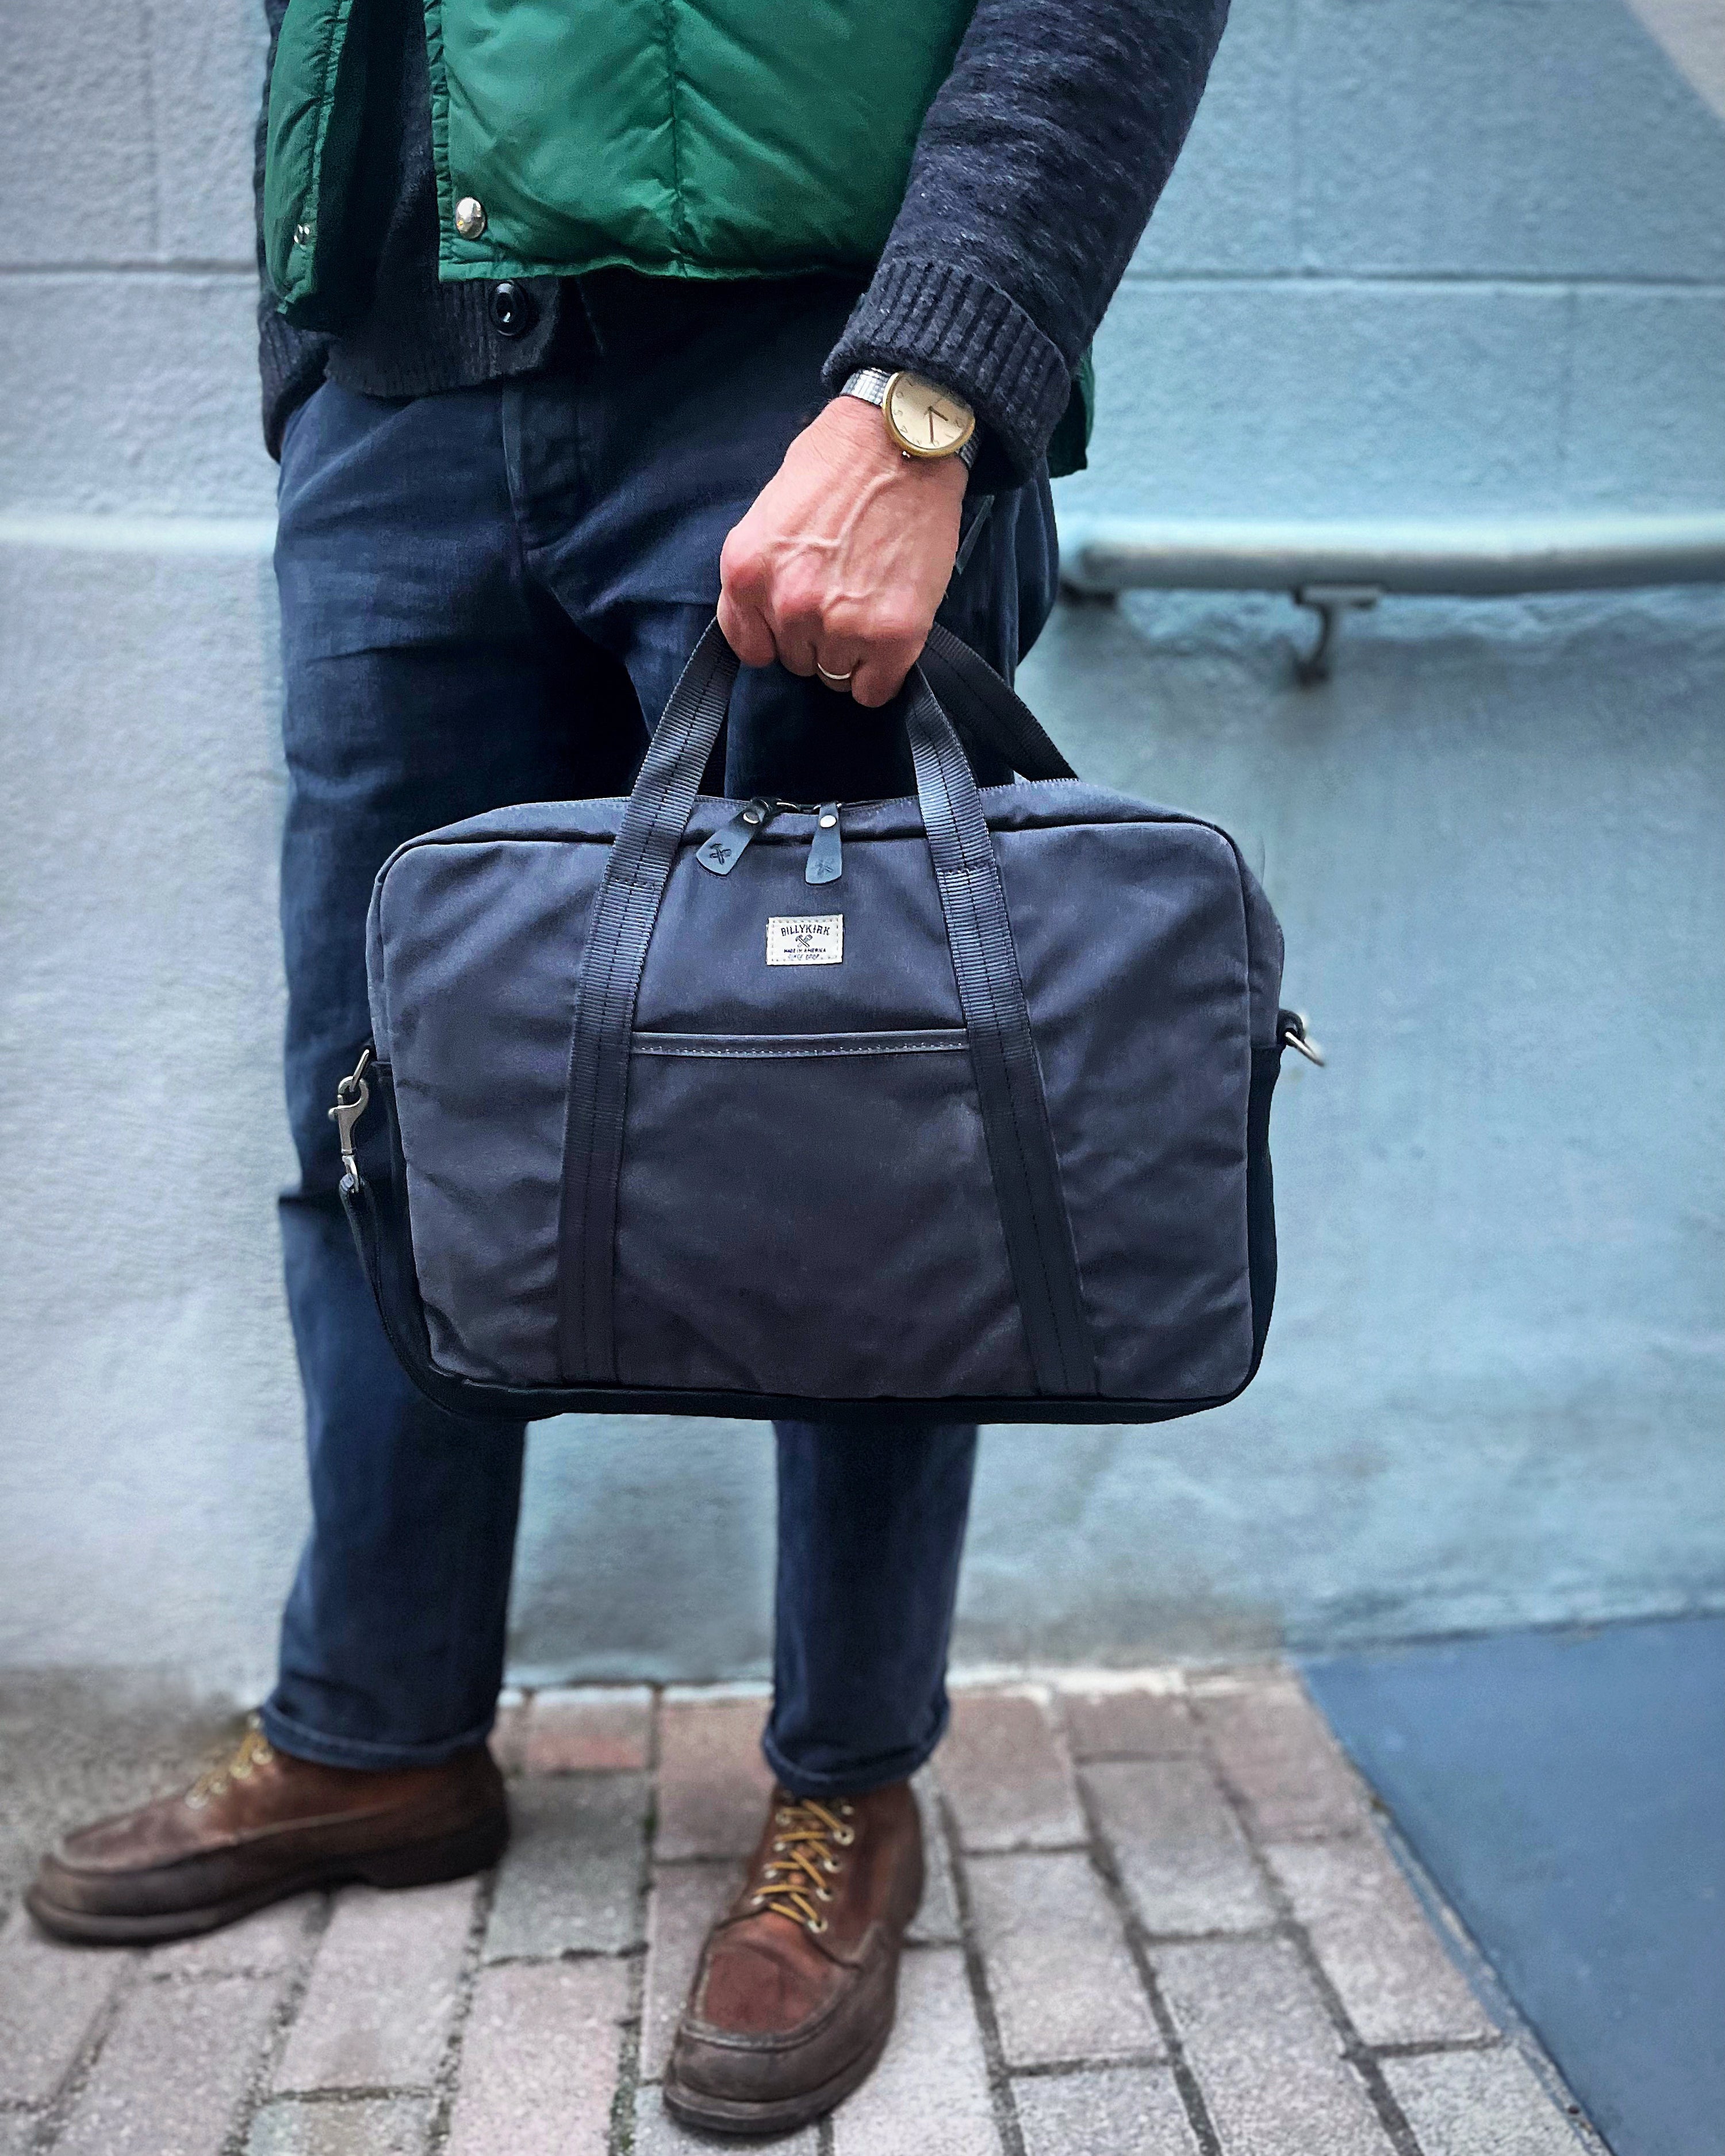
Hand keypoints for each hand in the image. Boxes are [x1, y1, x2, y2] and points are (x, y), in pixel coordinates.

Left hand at [718, 395, 967, 707]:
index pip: (750, 648)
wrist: (902, 440)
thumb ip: (761, 573)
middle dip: (818, 637)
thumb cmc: (838, 466)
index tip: (798, 618)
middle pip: (797, 662)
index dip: (777, 635)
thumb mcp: (768, 514)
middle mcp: (787, 605)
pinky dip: (881, 674)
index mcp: (745, 573)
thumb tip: (768, 622)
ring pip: (835, 676)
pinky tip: (890, 636)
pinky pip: (872, 691)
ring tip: (872, 602)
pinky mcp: (892, 637)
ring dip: (853, 652)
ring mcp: (839, 624)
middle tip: (846, 592)